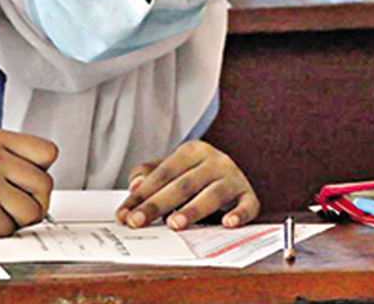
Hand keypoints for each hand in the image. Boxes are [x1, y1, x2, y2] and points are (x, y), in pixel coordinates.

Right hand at [0, 128, 57, 237]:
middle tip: (8, 205)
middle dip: (32, 201)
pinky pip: (11, 229)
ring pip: (34, 210)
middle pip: (45, 184)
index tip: (26, 181)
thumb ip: (11, 161)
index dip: (40, 171)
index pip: (48, 152)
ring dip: (16, 220)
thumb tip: (45, 184)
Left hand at [115, 140, 258, 230]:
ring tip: (174, 224)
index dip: (142, 194)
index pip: (162, 174)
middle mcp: (215, 160)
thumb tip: (135, 186)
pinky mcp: (248, 195)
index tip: (125, 214)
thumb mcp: (168, 169)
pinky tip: (228, 224)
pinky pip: (247, 205)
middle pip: (182, 185)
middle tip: (138, 221)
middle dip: (157, 205)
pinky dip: (239, 214)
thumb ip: (147, 175)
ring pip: (212, 195)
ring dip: (192, 210)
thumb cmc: (191, 175)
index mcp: (192, 150)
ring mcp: (234, 177)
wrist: (228, 174)